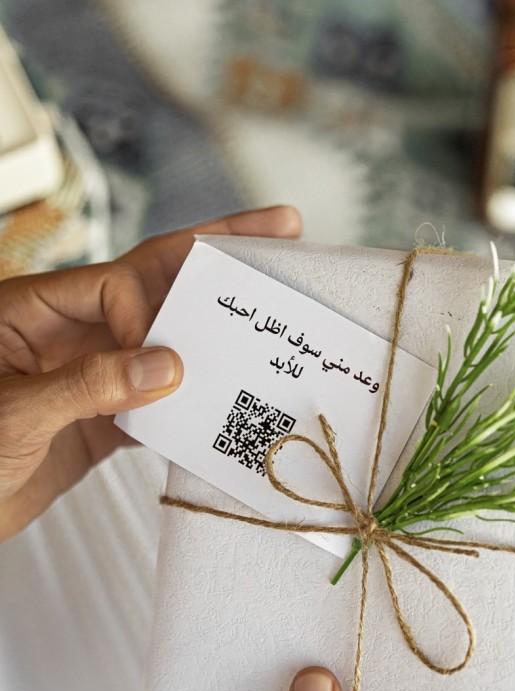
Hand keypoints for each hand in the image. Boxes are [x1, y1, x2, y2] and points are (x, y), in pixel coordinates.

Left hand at [0, 205, 300, 540]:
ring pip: (161, 345)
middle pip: (150, 287)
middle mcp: (68, 334)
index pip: (114, 285)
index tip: (161, 364)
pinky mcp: (100, 423)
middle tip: (276, 230)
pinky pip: (156, 405)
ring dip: (210, 335)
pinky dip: (191, 405)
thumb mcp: (15, 412)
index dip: (146, 314)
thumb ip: (89, 384)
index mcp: (33, 310)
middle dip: (210, 257)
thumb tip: (168, 367)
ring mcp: (88, 378)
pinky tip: (227, 400)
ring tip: (264, 316)